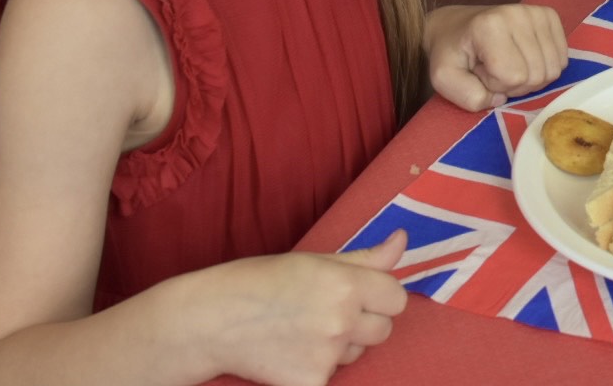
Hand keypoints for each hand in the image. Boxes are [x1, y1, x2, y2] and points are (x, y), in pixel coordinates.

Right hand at [198, 231, 408, 385]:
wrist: (210, 320)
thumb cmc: (260, 282)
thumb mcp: (314, 260)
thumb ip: (366, 258)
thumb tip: (403, 241)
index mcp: (346, 284)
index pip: (397, 298)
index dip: (381, 296)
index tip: (361, 294)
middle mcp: (342, 320)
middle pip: (383, 329)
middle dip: (364, 322)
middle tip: (326, 312)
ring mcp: (327, 355)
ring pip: (359, 353)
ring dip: (342, 346)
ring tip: (303, 331)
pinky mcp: (310, 384)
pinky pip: (333, 376)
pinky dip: (318, 370)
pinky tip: (291, 354)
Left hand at [426, 3, 567, 109]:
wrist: (456, 27)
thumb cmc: (451, 54)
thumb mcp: (444, 79)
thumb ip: (469, 97)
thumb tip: (502, 97)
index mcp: (490, 26)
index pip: (515, 76)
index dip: (497, 85)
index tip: (481, 72)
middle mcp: (519, 14)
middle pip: (538, 74)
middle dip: (515, 83)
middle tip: (495, 70)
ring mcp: (537, 13)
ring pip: (553, 69)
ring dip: (531, 76)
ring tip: (509, 64)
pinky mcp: (550, 16)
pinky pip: (562, 58)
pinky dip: (545, 66)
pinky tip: (524, 58)